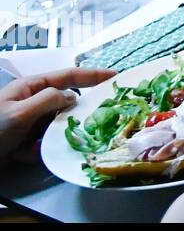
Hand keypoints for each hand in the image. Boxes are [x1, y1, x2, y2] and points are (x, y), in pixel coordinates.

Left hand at [0, 68, 115, 163]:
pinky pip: (42, 144)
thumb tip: (73, 97)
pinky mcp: (24, 142)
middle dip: (70, 117)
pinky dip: (35, 151)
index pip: (67, 76)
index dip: (92, 75)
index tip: (116, 77)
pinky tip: (21, 155)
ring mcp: (28, 123)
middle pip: (64, 103)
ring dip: (49, 138)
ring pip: (55, 127)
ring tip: (36, 145)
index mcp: (29, 88)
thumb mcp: (19, 113)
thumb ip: (49, 100)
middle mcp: (31, 103)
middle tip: (86, 123)